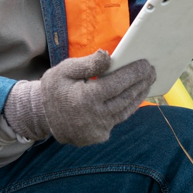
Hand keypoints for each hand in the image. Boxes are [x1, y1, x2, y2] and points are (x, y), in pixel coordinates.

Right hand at [3, 50, 156, 146]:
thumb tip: (108, 55)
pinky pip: (117, 120)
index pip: (118, 83)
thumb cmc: (54, 89)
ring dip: (138, 96)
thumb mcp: (64, 70)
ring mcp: (98, 129)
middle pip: (126, 98)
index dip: (134, 73)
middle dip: (141, 83)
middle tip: (151, 71)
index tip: (146, 64)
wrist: (41, 116)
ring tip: (146, 83)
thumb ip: (88, 63)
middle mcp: (95, 116)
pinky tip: (132, 97)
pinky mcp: (98, 136)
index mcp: (86, 97)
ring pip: (125, 111)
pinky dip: (126, 108)